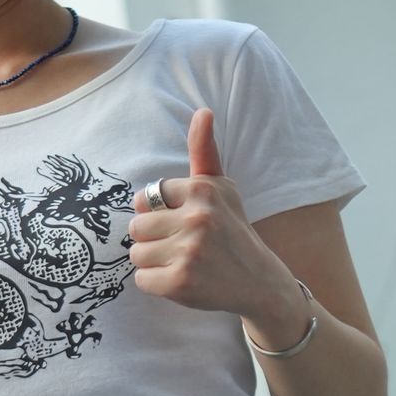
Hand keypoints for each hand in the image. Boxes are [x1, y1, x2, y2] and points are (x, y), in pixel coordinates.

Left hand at [128, 109, 310, 340]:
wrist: (259, 282)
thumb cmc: (232, 230)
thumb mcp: (222, 187)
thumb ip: (204, 151)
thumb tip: (203, 111)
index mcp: (203, 190)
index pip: (146, 198)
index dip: (160, 213)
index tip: (185, 222)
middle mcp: (197, 218)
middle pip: (137, 226)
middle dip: (154, 238)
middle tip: (184, 245)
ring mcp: (189, 252)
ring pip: (137, 253)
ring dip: (155, 262)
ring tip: (185, 262)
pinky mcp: (181, 283)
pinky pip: (142, 279)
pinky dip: (157, 284)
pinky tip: (184, 280)